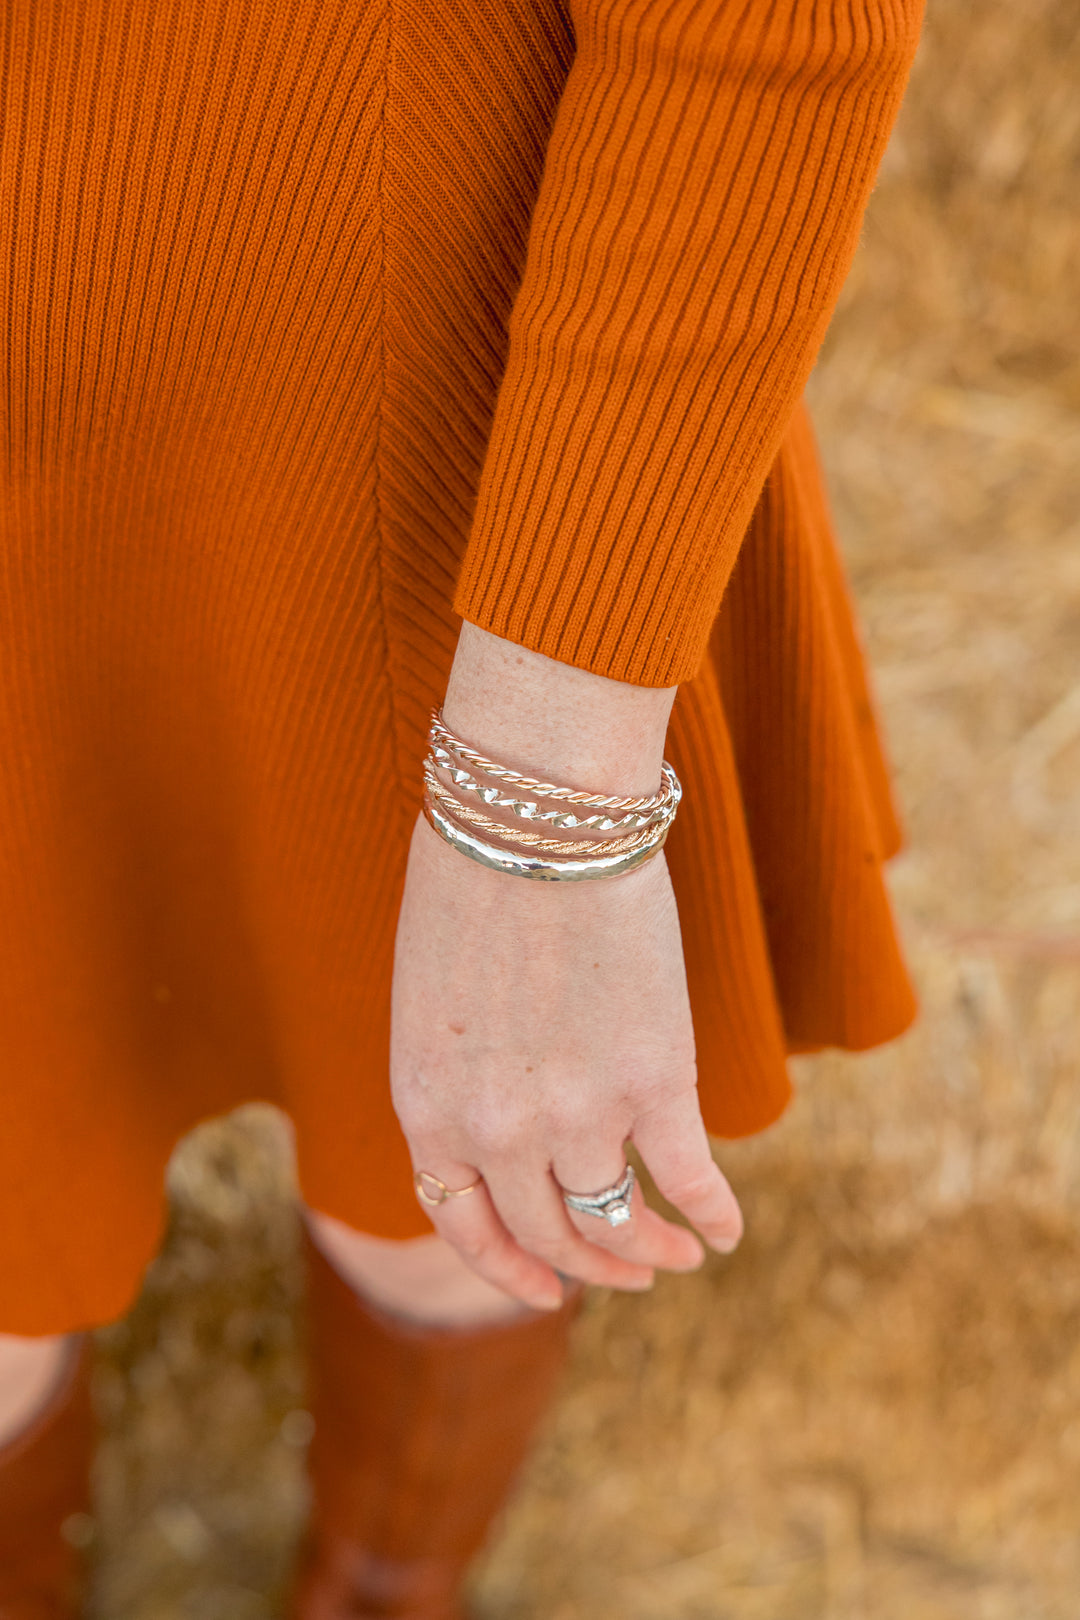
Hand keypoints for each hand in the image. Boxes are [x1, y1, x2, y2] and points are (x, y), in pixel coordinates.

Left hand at [388, 626, 743, 1309]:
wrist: (534, 819)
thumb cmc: (471, 877)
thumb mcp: (431, 994)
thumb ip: (458, 1067)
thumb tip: (497, 1106)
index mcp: (427, 1106)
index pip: (462, 1222)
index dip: (506, 1267)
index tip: (545, 1287)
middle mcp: (496, 1131)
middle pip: (549, 1236)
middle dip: (590, 1266)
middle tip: (629, 1271)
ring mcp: (576, 1115)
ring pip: (616, 1222)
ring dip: (650, 1249)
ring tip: (677, 1253)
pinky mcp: (654, 1084)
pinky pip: (688, 1178)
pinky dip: (712, 1214)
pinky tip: (728, 1230)